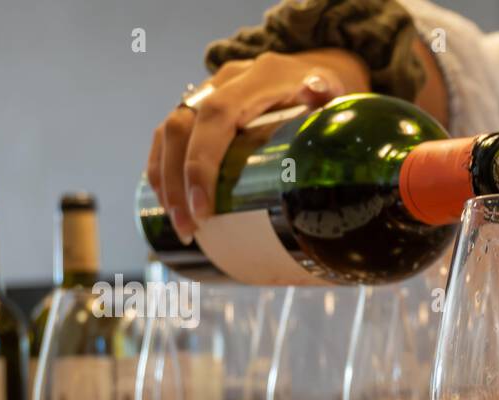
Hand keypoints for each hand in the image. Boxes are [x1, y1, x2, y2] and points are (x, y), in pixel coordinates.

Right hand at [147, 48, 369, 242]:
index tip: (204, 208)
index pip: (217, 116)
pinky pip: (166, 137)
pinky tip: (168, 203)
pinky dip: (162, 170)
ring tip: (182, 227)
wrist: (314, 73)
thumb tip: (315, 90)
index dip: (203, 162)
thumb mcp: (336, 93)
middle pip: (183, 126)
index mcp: (258, 77)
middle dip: (179, 182)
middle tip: (189, 227)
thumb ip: (327, 92)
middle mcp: (225, 81)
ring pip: (168, 133)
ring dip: (167, 182)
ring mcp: (207, 93)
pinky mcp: (198, 109)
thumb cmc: (329, 95)